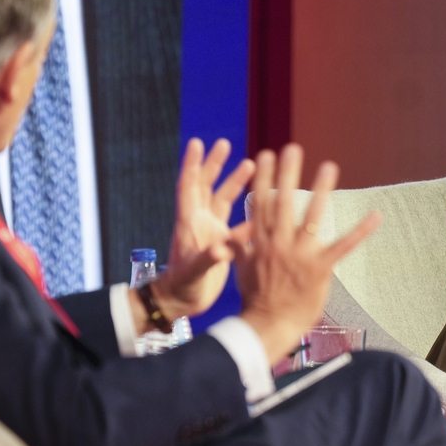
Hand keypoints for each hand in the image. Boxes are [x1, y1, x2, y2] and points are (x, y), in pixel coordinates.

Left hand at [146, 138, 254, 322]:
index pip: (189, 187)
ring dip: (234, 181)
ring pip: (222, 199)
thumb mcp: (192, 272)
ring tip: (250, 163)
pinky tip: (265, 202)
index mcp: (188, 223)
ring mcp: (210, 231)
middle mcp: (199, 222)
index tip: (197, 143)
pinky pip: (237, 222)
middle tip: (224, 143)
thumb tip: (221, 250)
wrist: (182, 302)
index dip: (193, 165)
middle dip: (214, 164)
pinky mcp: (221, 242)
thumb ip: (207, 259)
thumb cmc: (180, 286)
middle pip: (206, 186)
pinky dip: (249, 213)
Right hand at [231, 144, 380, 364]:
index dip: (264, 178)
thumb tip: (225, 235)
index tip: (265, 155)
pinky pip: (343, 246)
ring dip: (321, 190)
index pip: (261, 203)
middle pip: (284, 202)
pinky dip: (361, 231)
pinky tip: (376, 216)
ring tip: (329, 166)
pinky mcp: (320, 269)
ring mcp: (300, 255)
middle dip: (288, 173)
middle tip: (293, 148)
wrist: (268, 325)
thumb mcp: (241, 269)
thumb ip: (238, 247)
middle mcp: (279, 243)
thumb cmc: (255, 299)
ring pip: (312, 217)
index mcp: (261, 241)